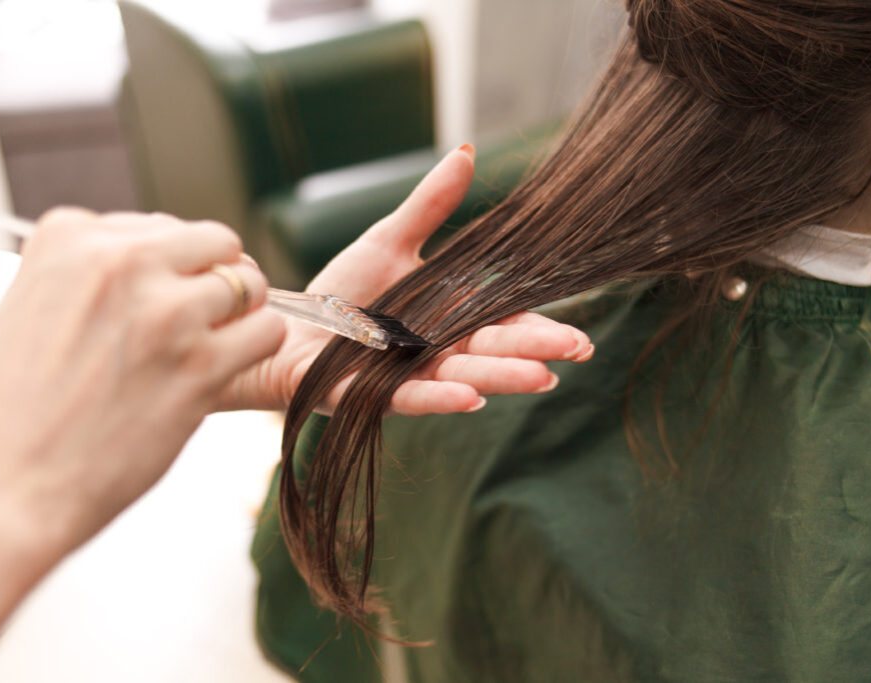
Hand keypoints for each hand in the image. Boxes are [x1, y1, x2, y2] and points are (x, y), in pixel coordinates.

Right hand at [0, 209, 284, 557]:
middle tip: (204, 315)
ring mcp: (165, 312)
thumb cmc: (15, 412)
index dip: (167, 265)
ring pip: (248, 283)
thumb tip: (153, 268)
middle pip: (213, 241)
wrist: (8, 488)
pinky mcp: (201, 365)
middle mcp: (121, 262)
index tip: (156, 297)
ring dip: (242, 314)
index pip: (156, 225)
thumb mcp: (32, 307)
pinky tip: (228, 367)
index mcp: (69, 238)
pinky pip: (268, 330)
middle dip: (216, 276)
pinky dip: (258, 347)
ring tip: (214, 346)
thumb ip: (92, 276)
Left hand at [220, 146, 592, 415]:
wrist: (289, 327)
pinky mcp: (372, 396)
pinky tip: (472, 399)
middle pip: (491, 351)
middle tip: (577, 351)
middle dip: (533, 351)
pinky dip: (440, 399)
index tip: (581, 338)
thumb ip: (431, 206)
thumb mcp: (390, 241)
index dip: (541, 330)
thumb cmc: (342, 292)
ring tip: (540, 378)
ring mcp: (407, 376)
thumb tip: (466, 152)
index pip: (503, 323)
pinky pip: (411, 399)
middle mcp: (437, 352)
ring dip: (500, 377)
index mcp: (449, 320)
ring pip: (461, 378)